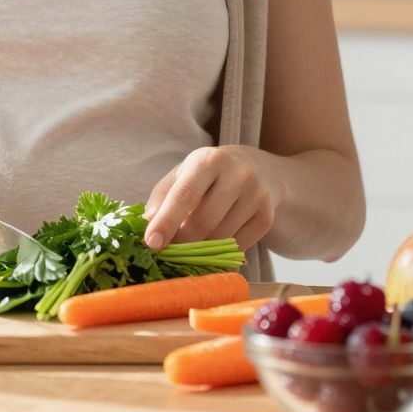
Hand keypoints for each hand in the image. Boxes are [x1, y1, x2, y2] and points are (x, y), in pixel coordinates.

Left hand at [142, 146, 275, 252]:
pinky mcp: (267, 216)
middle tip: (168, 251)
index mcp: (209, 159)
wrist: (257, 170)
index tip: (152, 243)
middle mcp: (237, 174)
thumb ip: (161, 199)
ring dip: (201, 248)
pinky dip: (221, 252)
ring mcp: (256, 195)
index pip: (184, 194)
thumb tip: (146, 225)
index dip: (166, 221)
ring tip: (192, 243)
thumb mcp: (181, 176)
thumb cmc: (207, 177)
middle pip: (203, 222)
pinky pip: (238, 247)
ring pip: (220, 238)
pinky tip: (215, 241)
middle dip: (181, 242)